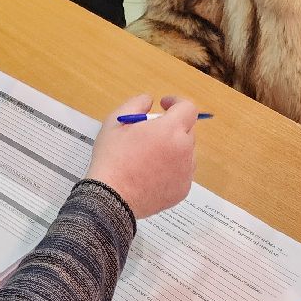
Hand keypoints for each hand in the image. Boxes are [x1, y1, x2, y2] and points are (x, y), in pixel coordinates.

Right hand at [85, 94, 197, 218]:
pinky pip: (183, 172)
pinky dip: (172, 168)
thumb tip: (150, 102)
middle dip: (172, 126)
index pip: (188, 108)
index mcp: (170, 130)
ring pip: (187, 152)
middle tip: (150, 133)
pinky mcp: (183, 190)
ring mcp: (186, 172)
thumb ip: (136, 104)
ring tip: (149, 156)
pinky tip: (151, 173)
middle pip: (187, 129)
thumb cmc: (112, 157)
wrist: (112, 198)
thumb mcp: (116, 121)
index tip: (163, 105)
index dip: (176, 102)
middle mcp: (184, 150)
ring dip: (174, 147)